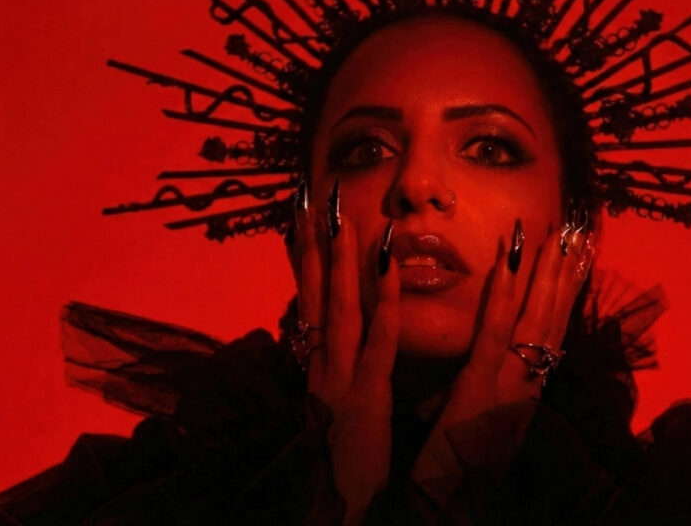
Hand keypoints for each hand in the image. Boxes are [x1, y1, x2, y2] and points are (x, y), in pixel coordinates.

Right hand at [291, 182, 399, 523]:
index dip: (303, 258)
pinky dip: (381, 302)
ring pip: (339, 308)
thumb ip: (338, 371)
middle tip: (314, 196)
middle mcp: (322, 365)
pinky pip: (375, 342)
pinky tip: (387, 268)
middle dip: (314, 244)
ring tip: (343, 216)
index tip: (303, 216)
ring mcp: (340, 379)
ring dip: (340, 260)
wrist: (334, 507)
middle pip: (315, 294)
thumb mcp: (338, 407)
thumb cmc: (343, 461)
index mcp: (320, 367)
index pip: (309, 300)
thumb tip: (334, 341)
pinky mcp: (365, 397)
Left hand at [410, 220, 593, 495]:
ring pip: (534, 321)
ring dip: (546, 275)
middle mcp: (526, 387)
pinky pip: (496, 335)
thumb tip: (480, 368)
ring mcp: (507, 387)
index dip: (564, 297)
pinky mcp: (478, 391)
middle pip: (551, 321)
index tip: (573, 260)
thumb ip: (482, 394)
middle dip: (565, 276)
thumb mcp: (474, 426)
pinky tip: (509, 261)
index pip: (550, 336)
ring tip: (557, 236)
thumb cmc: (456, 472)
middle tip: (576, 233)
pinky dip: (504, 295)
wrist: (451, 510)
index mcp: (523, 394)